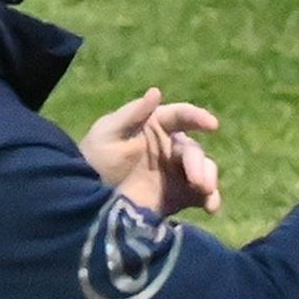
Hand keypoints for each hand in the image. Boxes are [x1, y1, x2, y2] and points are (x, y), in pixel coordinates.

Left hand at [80, 88, 221, 215]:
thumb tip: (156, 91)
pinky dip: (210, 199)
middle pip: (193, 149)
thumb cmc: (95, 158)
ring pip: (203, 170)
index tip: (212, 125)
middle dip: (198, 162)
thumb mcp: (108, 133)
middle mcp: (170, 147)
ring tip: (205, 191)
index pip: (181, 116)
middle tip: (197, 180)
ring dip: (209, 179)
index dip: (197, 117)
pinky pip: (200, 195)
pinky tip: (210, 207)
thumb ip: (132, 114)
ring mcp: (176, 173)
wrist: (86, 198)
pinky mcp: (178, 196)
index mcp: (155, 125)